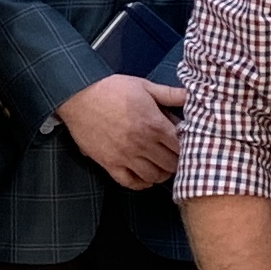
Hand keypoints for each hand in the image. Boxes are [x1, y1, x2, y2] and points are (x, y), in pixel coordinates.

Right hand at [55, 74, 183, 191]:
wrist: (78, 95)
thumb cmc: (111, 89)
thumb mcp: (144, 86)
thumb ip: (170, 94)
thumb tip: (192, 96)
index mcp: (154, 124)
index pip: (182, 145)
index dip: (187, 145)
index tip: (184, 142)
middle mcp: (142, 144)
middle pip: (171, 164)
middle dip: (177, 160)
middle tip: (175, 155)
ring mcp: (125, 156)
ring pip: (153, 176)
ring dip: (161, 173)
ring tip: (161, 165)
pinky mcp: (109, 164)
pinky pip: (130, 182)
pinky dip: (141, 183)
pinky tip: (145, 176)